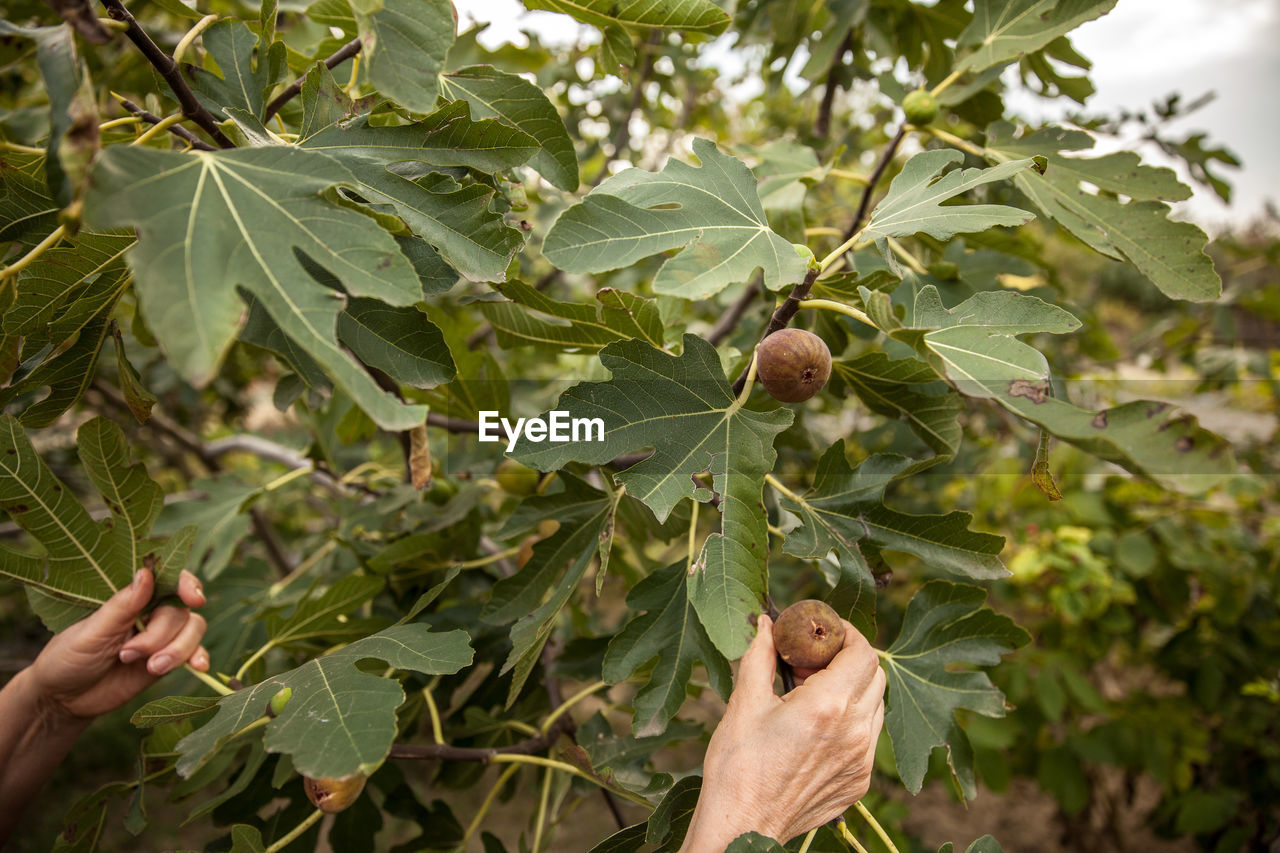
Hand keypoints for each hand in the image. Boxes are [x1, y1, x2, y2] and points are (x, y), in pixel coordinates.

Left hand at [25, 568, 208, 720]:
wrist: (65, 699)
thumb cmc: (69, 657)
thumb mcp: (91, 632)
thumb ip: (122, 606)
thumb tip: (145, 573)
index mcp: (131, 598)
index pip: (167, 579)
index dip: (186, 584)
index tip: (192, 598)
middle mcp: (150, 612)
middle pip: (180, 611)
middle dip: (160, 636)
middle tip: (127, 654)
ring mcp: (162, 636)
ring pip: (193, 629)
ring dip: (177, 650)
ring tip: (150, 668)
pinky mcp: (168, 659)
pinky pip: (195, 652)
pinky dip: (199, 657)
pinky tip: (197, 667)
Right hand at [680, 614, 885, 849]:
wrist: (743, 827)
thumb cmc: (738, 766)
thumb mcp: (744, 702)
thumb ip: (760, 656)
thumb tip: (765, 623)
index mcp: (828, 707)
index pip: (863, 653)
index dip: (847, 635)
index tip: (825, 631)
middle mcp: (855, 733)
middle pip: (875, 677)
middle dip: (849, 660)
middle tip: (813, 662)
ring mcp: (861, 761)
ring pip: (875, 708)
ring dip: (853, 691)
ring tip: (813, 696)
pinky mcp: (859, 782)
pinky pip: (868, 739)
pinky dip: (851, 722)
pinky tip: (817, 729)